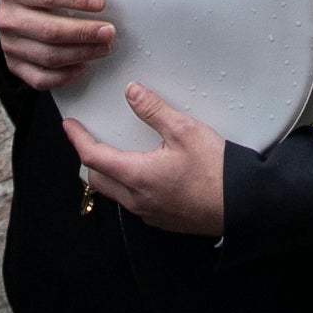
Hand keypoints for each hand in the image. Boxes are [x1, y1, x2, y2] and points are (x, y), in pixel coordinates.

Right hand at [0, 0, 111, 91]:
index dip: (75, 0)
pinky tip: (84, 66)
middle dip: (84, 32)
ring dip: (81, 53)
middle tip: (111, 31)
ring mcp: (9, 45)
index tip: (101, 2)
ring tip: (105, 47)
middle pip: (50, 30)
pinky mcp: (15, 65)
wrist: (7, 6)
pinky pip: (40, 78)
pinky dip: (64, 76)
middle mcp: (8, 18)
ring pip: (48, 56)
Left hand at [66, 83, 227, 236]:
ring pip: (115, 193)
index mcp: (136, 176)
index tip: (70, 126)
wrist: (242, 204)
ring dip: (109, 173)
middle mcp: (137, 199)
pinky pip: (134, 202)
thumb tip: (131, 93)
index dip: (78, 139)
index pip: (93, 157)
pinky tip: (143, 172)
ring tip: (115, 153)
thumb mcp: (184, 131)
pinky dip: (128, 185)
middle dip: (89, 158)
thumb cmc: (216, 170)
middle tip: (90, 138)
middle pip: (98, 179)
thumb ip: (154, 111)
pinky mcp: (163, 219)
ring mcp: (149, 213)